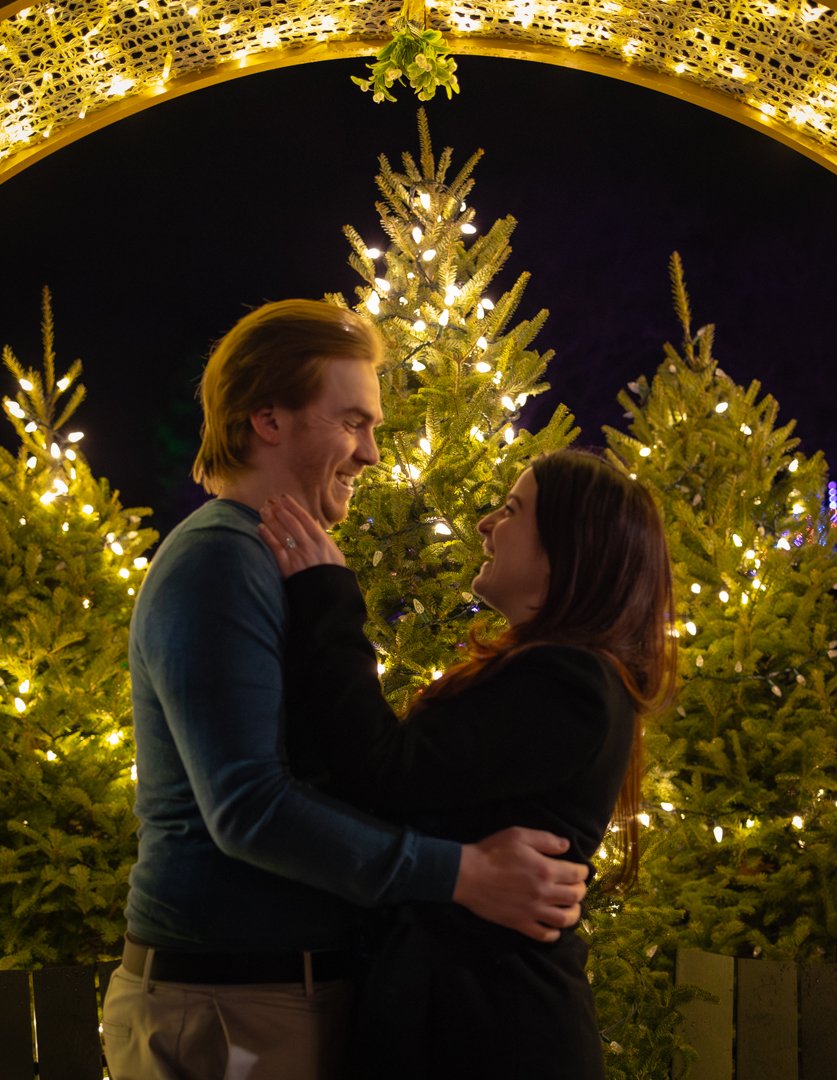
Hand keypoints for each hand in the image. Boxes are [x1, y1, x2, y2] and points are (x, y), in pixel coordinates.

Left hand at [259, 495, 345, 577]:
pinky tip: (260, 528)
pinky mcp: (288, 567)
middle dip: (279, 510)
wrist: (329, 596)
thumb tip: (314, 522)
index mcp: (322, 540)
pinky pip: (275, 548)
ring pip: (282, 532)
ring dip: (271, 519)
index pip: (304, 518)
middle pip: (291, 522)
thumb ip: (323, 537)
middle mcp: (309, 545)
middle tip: (270, 501)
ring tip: (263, 510)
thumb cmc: (333, 574)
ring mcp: (297, 555)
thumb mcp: (335, 553)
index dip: (293, 506)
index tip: (284, 497)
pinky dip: (267, 536)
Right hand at [453, 827, 587, 942]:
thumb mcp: (519, 835)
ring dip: (574, 913)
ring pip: (564, 919)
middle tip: (577, 886)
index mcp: (545, 869)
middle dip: (580, 890)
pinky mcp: (520, 923)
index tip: (581, 870)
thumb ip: (545, 839)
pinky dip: (555, 933)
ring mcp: (532, 911)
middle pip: (575, 897)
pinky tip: (554, 926)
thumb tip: (566, 846)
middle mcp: (543, 892)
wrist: (467, 875)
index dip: (583, 871)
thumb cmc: (492, 852)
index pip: (576, 874)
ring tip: (572, 907)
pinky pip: (544, 935)